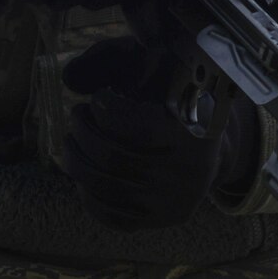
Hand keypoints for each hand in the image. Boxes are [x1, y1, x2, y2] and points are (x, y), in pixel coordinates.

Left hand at [60, 38, 260, 229]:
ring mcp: (172, 202)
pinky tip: (84, 171)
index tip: (100, 97)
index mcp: (196, 131)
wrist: (208, 146)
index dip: (107, 110)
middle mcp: (188, 173)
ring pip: (104, 187)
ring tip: (72, 140)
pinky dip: (87, 193)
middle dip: (83, 132)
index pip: (137, 128)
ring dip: (76, 159)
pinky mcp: (160, 221)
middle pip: (113, 158)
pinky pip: (111, 216)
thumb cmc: (175, 96)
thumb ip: (112, 57)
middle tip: (78, 115)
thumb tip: (70, 77)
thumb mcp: (156, 65)